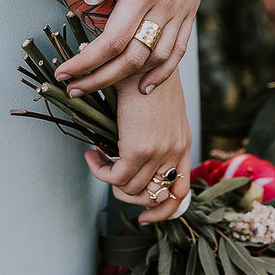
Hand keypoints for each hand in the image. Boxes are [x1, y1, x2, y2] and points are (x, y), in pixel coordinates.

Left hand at [55, 0, 229, 93]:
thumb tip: (87, 2)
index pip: (112, 40)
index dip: (86, 62)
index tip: (63, 72)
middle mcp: (167, 5)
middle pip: (132, 59)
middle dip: (99, 79)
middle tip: (72, 90)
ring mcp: (182, 9)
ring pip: (155, 60)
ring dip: (126, 80)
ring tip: (98, 89)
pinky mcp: (191, 8)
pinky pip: (179, 50)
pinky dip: (162, 72)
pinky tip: (146, 86)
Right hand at [85, 69, 191, 223]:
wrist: (140, 57)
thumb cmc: (144, 77)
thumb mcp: (158, 110)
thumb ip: (152, 134)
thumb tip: (127, 154)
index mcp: (183, 144)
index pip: (180, 193)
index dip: (161, 211)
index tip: (143, 216)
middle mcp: (175, 151)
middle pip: (152, 198)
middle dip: (127, 196)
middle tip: (108, 175)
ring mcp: (159, 152)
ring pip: (130, 190)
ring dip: (108, 179)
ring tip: (96, 157)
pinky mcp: (139, 150)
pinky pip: (115, 178)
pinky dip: (99, 170)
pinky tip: (91, 153)